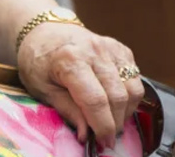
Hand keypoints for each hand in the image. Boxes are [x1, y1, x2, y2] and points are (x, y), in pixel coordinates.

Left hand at [17, 21, 143, 148]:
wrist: (42, 32)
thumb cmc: (38, 60)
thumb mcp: (42, 88)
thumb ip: (67, 110)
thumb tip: (85, 134)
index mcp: (70, 60)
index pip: (96, 101)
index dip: (102, 126)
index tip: (103, 142)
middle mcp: (94, 51)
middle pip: (117, 97)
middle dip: (115, 123)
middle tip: (106, 136)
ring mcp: (110, 47)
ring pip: (132, 89)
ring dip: (125, 111)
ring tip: (110, 119)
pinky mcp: (120, 49)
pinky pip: (135, 78)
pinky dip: (129, 95)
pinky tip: (114, 101)